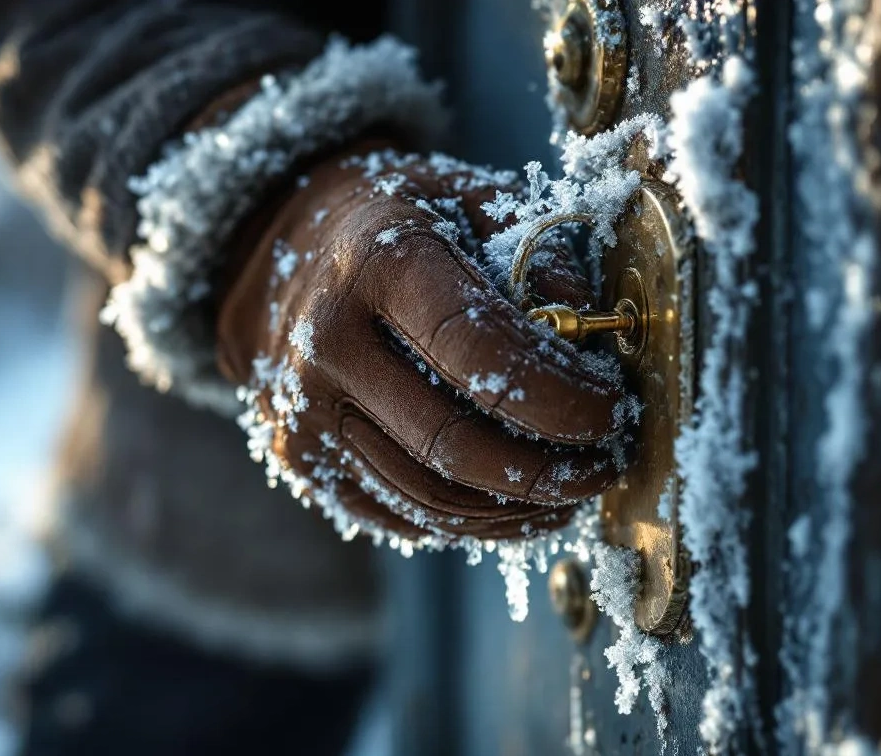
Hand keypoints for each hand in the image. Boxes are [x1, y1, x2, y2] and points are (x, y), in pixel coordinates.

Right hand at [216, 148, 632, 541]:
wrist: (267, 252)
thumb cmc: (392, 222)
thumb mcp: (464, 198)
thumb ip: (535, 250)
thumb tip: (592, 330)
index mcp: (377, 260)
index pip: (479, 349)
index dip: (559, 394)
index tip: (613, 410)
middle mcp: (327, 342)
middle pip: (454, 441)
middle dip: (549, 470)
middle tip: (606, 465)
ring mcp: (303, 411)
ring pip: (431, 496)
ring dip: (518, 509)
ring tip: (573, 491)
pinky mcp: (299, 460)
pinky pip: (402, 516)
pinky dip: (473, 524)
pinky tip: (519, 505)